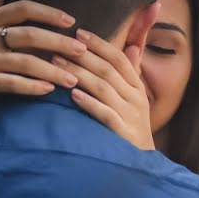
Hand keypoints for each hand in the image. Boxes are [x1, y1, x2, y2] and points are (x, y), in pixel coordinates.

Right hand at [0, 0, 86, 128]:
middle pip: (29, 35)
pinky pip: (13, 83)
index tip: (71, 21)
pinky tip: (50, 90)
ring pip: (25, 63)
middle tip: (82, 50)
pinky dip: (33, 87)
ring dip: (53, 71)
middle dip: (59, 43)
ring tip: (73, 78)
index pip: (22, 8)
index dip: (48, 13)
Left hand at [53, 29, 154, 149]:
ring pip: (104, 89)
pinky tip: (73, 94)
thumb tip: (132, 45)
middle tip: (59, 46)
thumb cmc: (131, 127)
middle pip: (108, 71)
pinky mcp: (123, 133)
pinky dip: (89, 103)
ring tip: (58, 65)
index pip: (119, 59)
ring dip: (80, 74)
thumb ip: (131, 73)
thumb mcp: (135, 98)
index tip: (79, 33)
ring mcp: (130, 116)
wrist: (140, 164)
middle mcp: (135, 99)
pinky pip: (105, 114)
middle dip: (83, 56)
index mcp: (137, 87)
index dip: (100, 44)